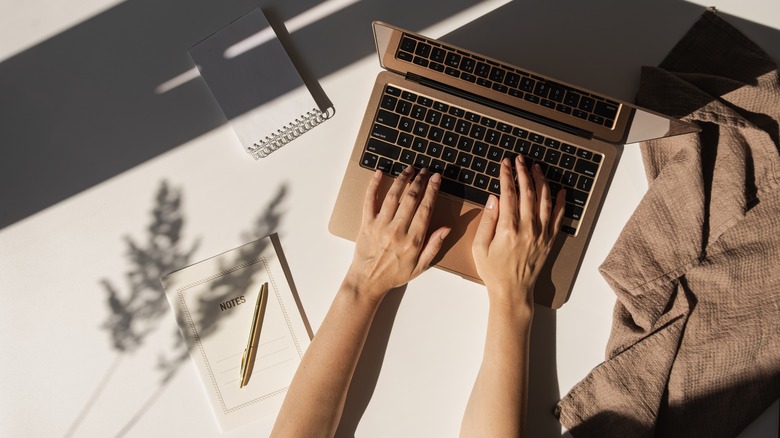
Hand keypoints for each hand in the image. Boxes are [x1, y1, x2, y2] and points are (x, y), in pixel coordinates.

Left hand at [345, 166, 450, 301]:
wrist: (368, 281)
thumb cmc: (395, 275)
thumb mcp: (420, 266)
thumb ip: (434, 246)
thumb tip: (446, 228)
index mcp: (412, 240)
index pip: (425, 209)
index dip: (432, 190)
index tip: (436, 178)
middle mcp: (397, 230)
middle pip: (411, 198)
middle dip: (420, 181)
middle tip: (425, 170)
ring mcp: (380, 225)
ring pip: (393, 196)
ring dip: (402, 180)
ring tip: (409, 169)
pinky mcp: (366, 224)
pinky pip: (369, 201)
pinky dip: (374, 185)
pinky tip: (380, 173)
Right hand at [472, 156, 565, 311]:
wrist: (512, 291)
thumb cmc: (493, 271)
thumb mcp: (479, 247)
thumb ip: (487, 221)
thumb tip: (494, 199)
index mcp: (508, 229)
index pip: (509, 194)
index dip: (507, 176)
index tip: (505, 164)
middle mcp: (528, 228)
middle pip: (528, 192)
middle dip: (523, 172)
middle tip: (520, 159)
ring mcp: (541, 234)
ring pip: (544, 200)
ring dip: (541, 181)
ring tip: (536, 167)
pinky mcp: (549, 240)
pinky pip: (558, 217)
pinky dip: (561, 202)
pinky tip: (560, 190)